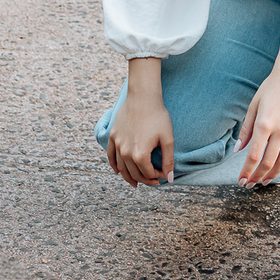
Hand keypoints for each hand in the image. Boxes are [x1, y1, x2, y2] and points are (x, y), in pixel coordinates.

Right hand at [106, 62, 172, 187]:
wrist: (143, 96)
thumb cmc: (158, 116)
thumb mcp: (168, 138)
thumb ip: (168, 160)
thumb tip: (169, 178)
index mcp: (140, 154)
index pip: (148, 173)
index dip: (157, 176)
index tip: (164, 175)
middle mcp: (125, 152)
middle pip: (134, 173)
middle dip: (145, 179)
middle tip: (154, 180)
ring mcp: (117, 144)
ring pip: (121, 168)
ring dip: (129, 177)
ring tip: (136, 183)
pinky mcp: (113, 136)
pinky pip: (111, 156)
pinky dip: (114, 166)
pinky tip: (118, 171)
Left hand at [237, 60, 279, 185]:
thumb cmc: (270, 87)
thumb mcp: (254, 105)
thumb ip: (246, 129)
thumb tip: (238, 150)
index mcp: (264, 123)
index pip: (254, 155)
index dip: (246, 171)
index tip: (241, 180)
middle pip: (268, 161)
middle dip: (258, 176)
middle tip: (250, 184)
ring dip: (274, 174)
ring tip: (265, 181)